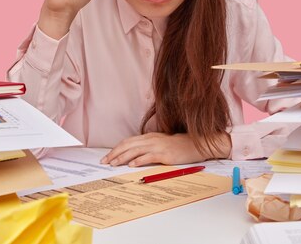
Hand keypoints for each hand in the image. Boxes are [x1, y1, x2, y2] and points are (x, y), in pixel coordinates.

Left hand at [100, 132, 231, 166]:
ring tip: (113, 163)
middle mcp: (151, 139)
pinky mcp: (165, 154)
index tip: (106, 157)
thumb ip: (147, 148)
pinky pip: (149, 156)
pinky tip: (132, 165)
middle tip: (104, 162)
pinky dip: (139, 160)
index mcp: (149, 137)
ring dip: (123, 157)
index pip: (128, 142)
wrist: (195, 144)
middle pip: (128, 145)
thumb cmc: (178, 146)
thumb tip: (132, 157)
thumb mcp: (160, 144)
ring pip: (135, 151)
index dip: (116, 149)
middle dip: (115, 153)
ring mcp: (158, 146)